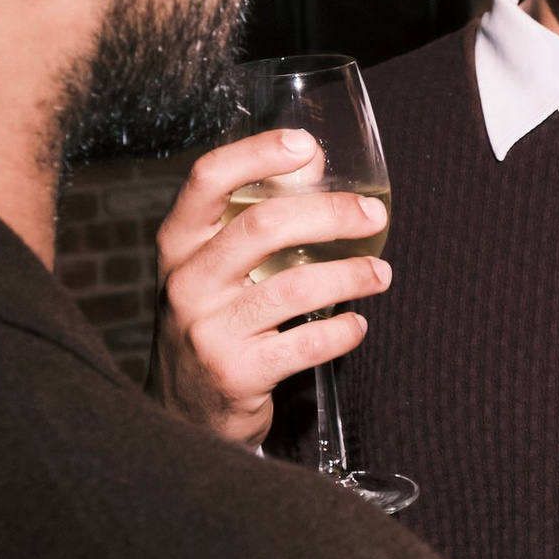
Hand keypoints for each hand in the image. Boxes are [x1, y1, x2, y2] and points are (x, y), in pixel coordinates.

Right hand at [149, 128, 390, 444]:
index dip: (257, 154)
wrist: (185, 412)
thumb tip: (312, 162)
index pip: (208, 179)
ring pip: (292, 286)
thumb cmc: (211, 324)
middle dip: (330, 214)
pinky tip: (357, 325)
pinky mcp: (236, 374)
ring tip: (380, 275)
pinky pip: (304, 344)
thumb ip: (253, 217)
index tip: (304, 146)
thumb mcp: (213, 268)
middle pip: (262, 226)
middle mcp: (187, 282)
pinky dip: (342, 332)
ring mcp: (208, 330)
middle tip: (373, 216)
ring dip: (350, 275)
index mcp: (179, 244)